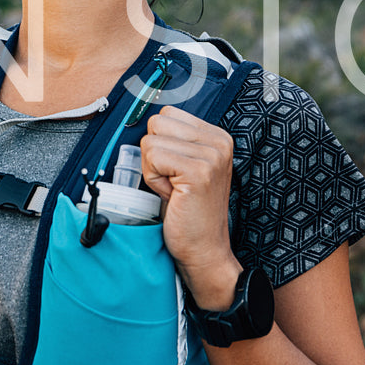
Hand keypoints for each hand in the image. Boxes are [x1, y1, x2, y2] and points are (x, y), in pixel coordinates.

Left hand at [140, 106, 241, 309]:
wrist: (204, 250)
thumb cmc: (189, 213)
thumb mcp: (186, 167)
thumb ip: (175, 142)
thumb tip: (145, 122)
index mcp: (217, 137)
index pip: (167, 113)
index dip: (162, 144)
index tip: (176, 171)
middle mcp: (219, 142)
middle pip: (157, 122)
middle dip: (155, 154)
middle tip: (173, 181)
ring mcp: (211, 156)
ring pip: (151, 140)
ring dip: (153, 168)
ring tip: (173, 189)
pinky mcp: (198, 172)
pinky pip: (153, 157)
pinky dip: (153, 179)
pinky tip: (172, 195)